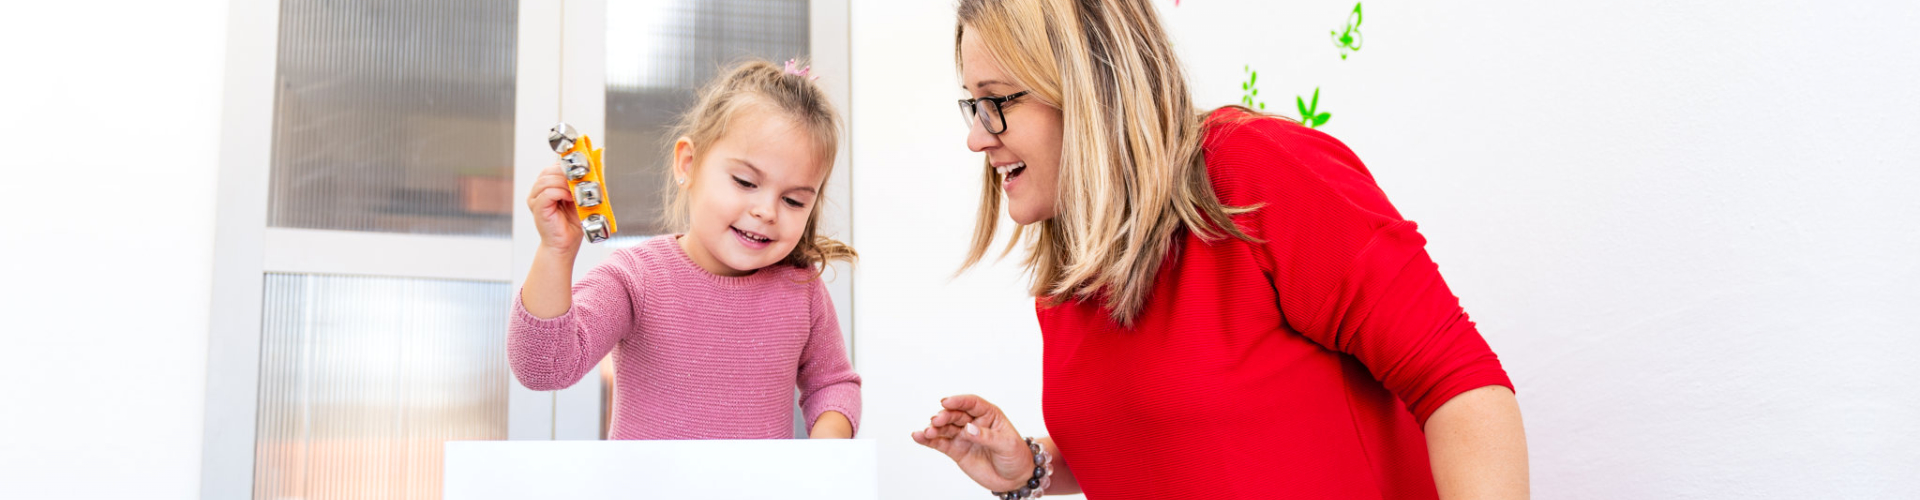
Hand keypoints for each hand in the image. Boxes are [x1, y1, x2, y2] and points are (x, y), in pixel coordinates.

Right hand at [526, 160, 582, 252]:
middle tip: (579, 180)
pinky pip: (547, 193)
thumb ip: (581, 184)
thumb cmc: (572, 224)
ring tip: (575, 192)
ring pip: (547, 180)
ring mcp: (535, 199)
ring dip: (564, 183)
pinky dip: (560, 192)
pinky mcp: (537, 207)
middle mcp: (538, 191)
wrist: (565, 244)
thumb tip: (593, 167)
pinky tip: (569, 198)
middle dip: (565, 173)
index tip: (581, 170)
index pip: (553, 167)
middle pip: (548, 171)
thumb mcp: (579, 199)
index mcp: (547, 186)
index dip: (567, 166)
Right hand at [910, 395, 1033, 491]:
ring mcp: (963, 436)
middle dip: (944, 416)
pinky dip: (928, 440)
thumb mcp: (1007, 444)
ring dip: (934, 428)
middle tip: (936, 421)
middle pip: (955, 415)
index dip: (958, 401)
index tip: (946, 402)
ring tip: (926, 432)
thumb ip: (987, 436)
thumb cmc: (1016, 456)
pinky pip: (940, 443)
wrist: (1014, 478)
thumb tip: (968, 428)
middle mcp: (973, 422)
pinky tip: (917, 436)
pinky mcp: (956, 450)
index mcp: (989, 414)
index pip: (972, 403)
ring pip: (945, 428)